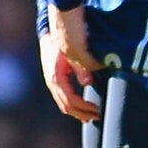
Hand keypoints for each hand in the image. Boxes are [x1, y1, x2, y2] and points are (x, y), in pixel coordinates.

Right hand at [40, 4, 100, 122]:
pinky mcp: (54, 77)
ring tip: (88, 116)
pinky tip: (80, 104)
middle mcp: (52, 81)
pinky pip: (62, 96)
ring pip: (62, 103)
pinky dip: (72, 103)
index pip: (70, 100)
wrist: (50, 30)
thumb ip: (81, 68)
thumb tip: (88, 83)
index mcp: (56, 77)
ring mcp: (52, 80)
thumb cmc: (63, 39)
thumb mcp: (73, 53)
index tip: (97, 111)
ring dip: (76, 111)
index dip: (84, 108)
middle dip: (81, 114)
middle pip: (65, 106)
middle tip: (96, 117)